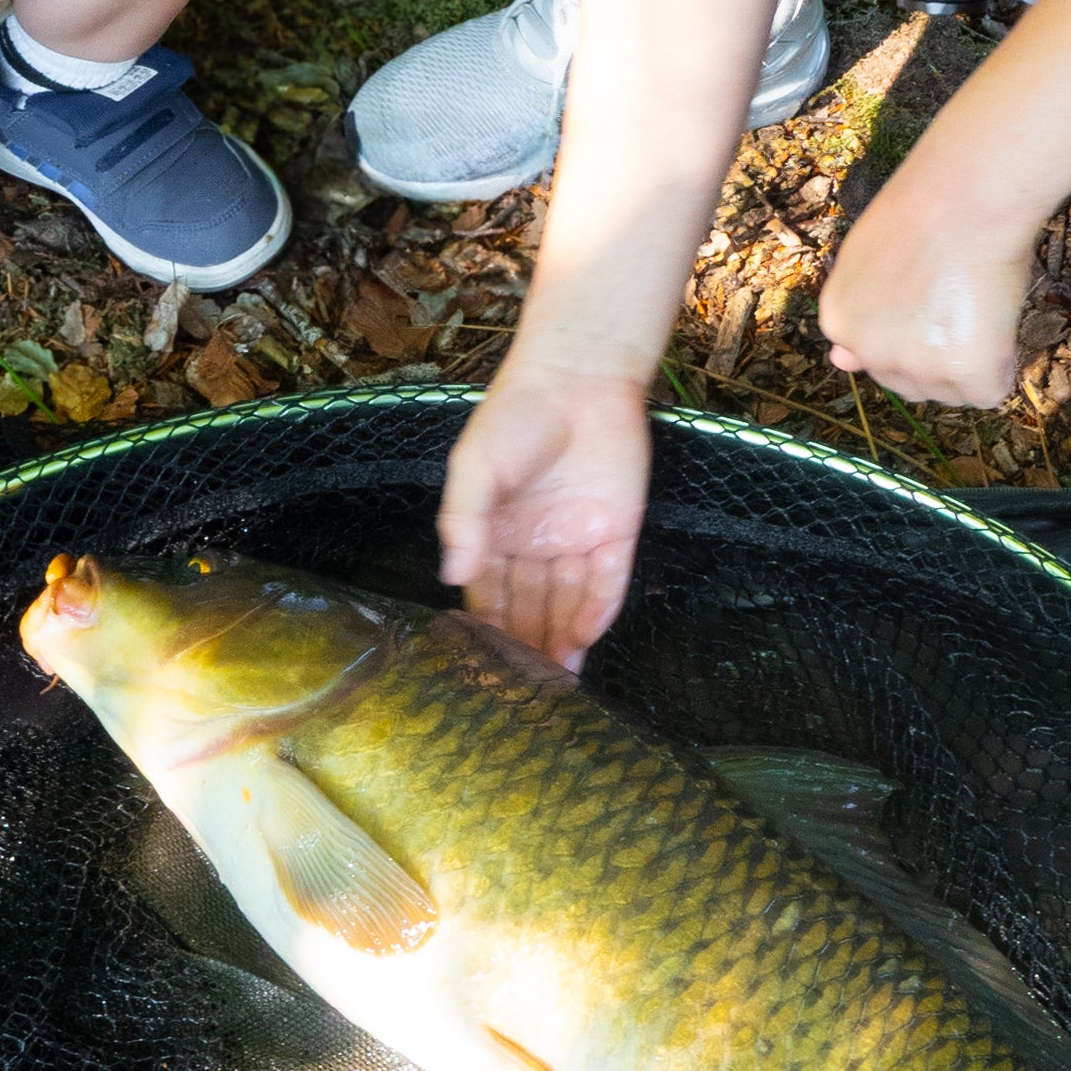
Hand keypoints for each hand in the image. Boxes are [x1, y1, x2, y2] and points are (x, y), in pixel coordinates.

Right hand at [437, 362, 649, 671]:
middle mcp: (535, 546)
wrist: (578, 374)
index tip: (480, 672)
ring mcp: (576, 541)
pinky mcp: (616, 533)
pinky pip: (609, 583)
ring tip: (554, 688)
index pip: (488, 595)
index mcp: (495, 534)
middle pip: (529, 608)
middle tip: (522, 696)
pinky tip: (584, 643)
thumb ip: (463, 518)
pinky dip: (597, 612)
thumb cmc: (515, 414)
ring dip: (561, 642)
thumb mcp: (475, 465)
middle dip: (525, 648)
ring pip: (568, 604)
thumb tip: (453, 576)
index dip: (486, 631)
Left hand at [818, 187, 1037, 406]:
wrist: (964, 196)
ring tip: (976, 302)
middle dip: (934, 356)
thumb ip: (859, 313)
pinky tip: (996, 321)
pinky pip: (989, 392)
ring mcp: (914, 366)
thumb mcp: (864, 259)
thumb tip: (841, 365)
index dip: (911, 331)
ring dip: (967, 362)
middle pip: (909, 384)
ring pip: (950, 392)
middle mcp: (868, 352)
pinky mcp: (963, 371)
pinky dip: (1001, 364)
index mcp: (839, 322)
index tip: (928, 298)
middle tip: (955, 300)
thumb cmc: (922, 211)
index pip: (875, 359)